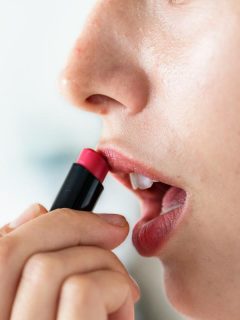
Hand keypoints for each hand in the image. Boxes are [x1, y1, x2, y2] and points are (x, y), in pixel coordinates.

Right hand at [0, 204, 139, 319]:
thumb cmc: (90, 316)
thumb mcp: (55, 298)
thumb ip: (35, 259)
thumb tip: (34, 210)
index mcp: (3, 310)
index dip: (39, 221)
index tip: (78, 213)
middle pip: (15, 250)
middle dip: (75, 227)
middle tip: (115, 228)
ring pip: (51, 265)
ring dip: (102, 263)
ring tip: (121, 287)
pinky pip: (83, 290)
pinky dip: (114, 286)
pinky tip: (123, 305)